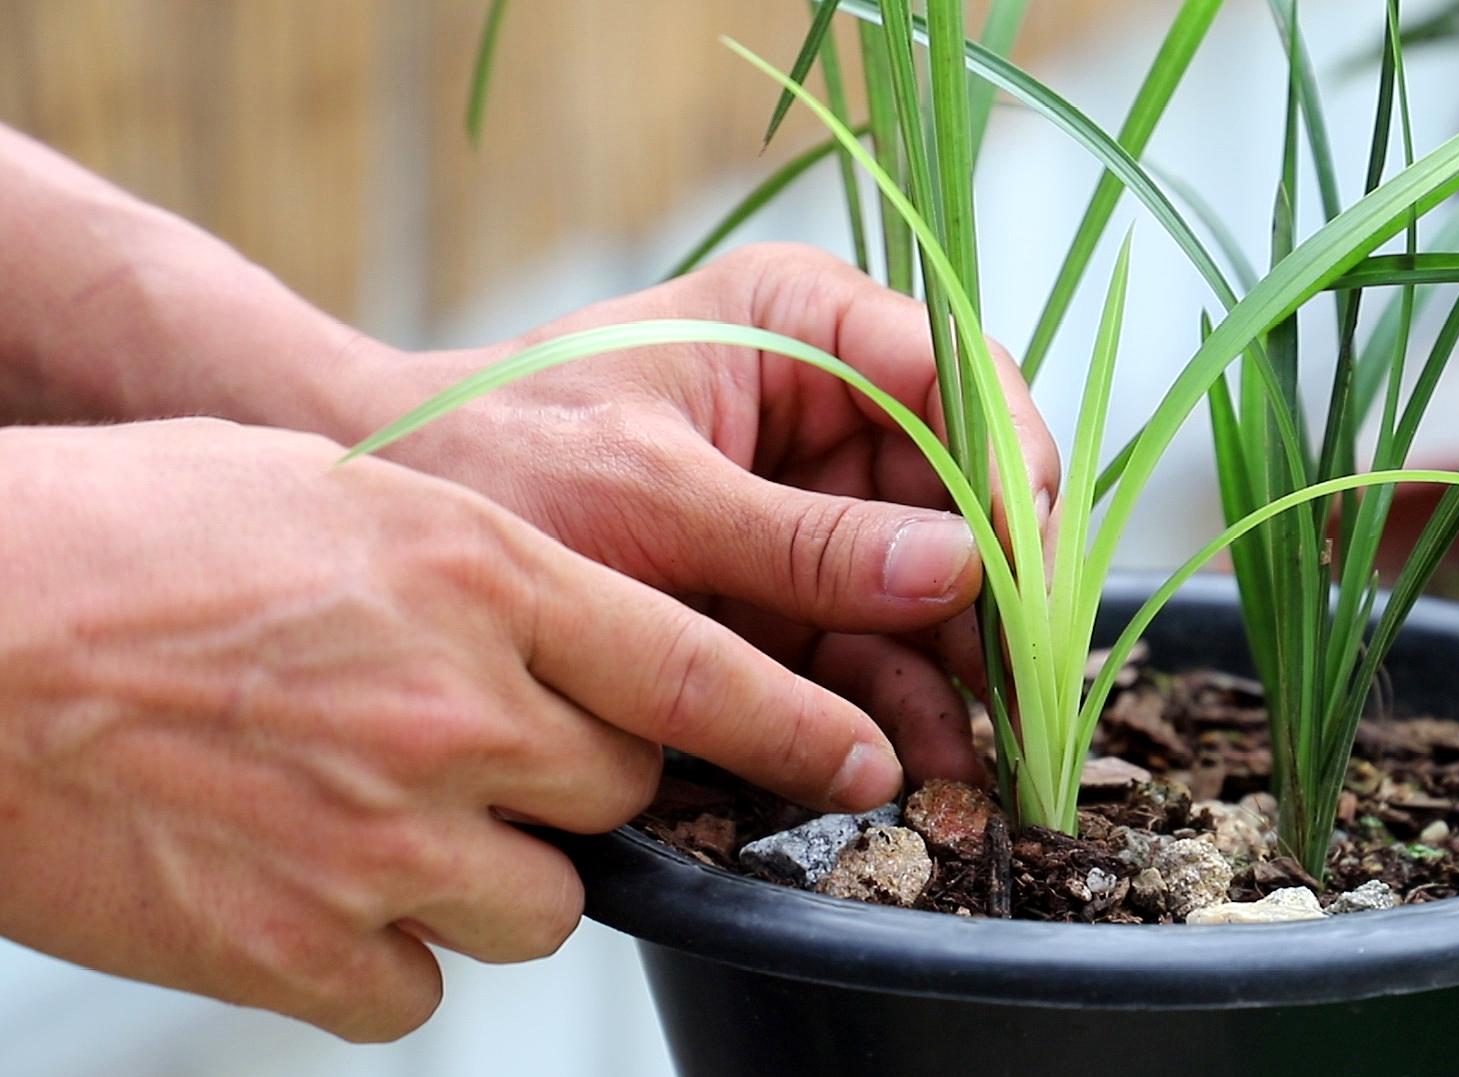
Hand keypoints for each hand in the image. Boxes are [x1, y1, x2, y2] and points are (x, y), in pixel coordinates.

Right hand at [0, 419, 900, 1040]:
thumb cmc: (140, 538)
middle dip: (582, 787)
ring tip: (370, 810)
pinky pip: (418, 988)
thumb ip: (485, 584)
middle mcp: (463, 715)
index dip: (801, 727)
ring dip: (487, 873)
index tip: (869, 754)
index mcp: (485, 578)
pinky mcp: (308, 951)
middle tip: (484, 749)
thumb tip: (562, 656)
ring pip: (539, 906)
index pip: (701, 675)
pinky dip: (382, 951)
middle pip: (623, 798)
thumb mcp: (345, 503)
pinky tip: (305, 883)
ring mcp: (391, 844)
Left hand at [348, 244, 1060, 784]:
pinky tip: (914, 754)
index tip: (1022, 571)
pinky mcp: (795, 591)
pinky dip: (896, 700)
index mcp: (807, 325)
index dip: (1008, 471)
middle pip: (965, 493)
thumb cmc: (496, 457)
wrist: (396, 520)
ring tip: (978, 748)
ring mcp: (818, 505)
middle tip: (1021, 691)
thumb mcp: (652, 494)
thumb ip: (807, 540)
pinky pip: (875, 643)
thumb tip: (962, 570)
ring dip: (957, 665)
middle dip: (994, 594)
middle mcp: (834, 405)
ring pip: (934, 583)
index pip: (959, 379)